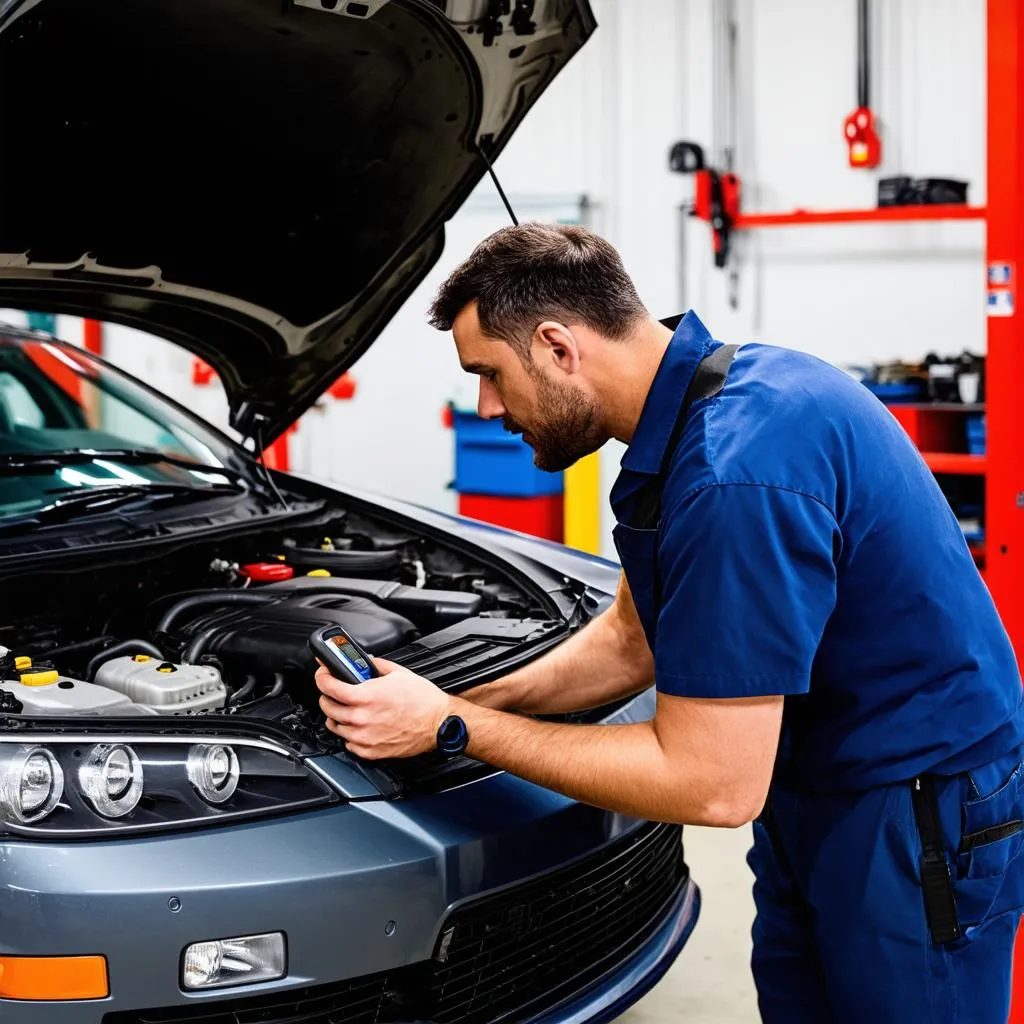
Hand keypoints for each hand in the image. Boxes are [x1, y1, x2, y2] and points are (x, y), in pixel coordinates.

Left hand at [315, 658, 452, 759]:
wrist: (439, 723)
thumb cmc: (423, 700)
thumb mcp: (398, 673)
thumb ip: (376, 665)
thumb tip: (365, 661)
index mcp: (365, 696)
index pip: (328, 686)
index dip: (322, 677)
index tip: (323, 674)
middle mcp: (361, 718)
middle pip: (327, 707)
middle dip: (328, 696)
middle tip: (335, 691)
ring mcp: (364, 737)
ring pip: (335, 726)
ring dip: (337, 716)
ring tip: (347, 709)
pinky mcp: (370, 751)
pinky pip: (348, 744)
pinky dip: (350, 734)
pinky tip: (359, 726)